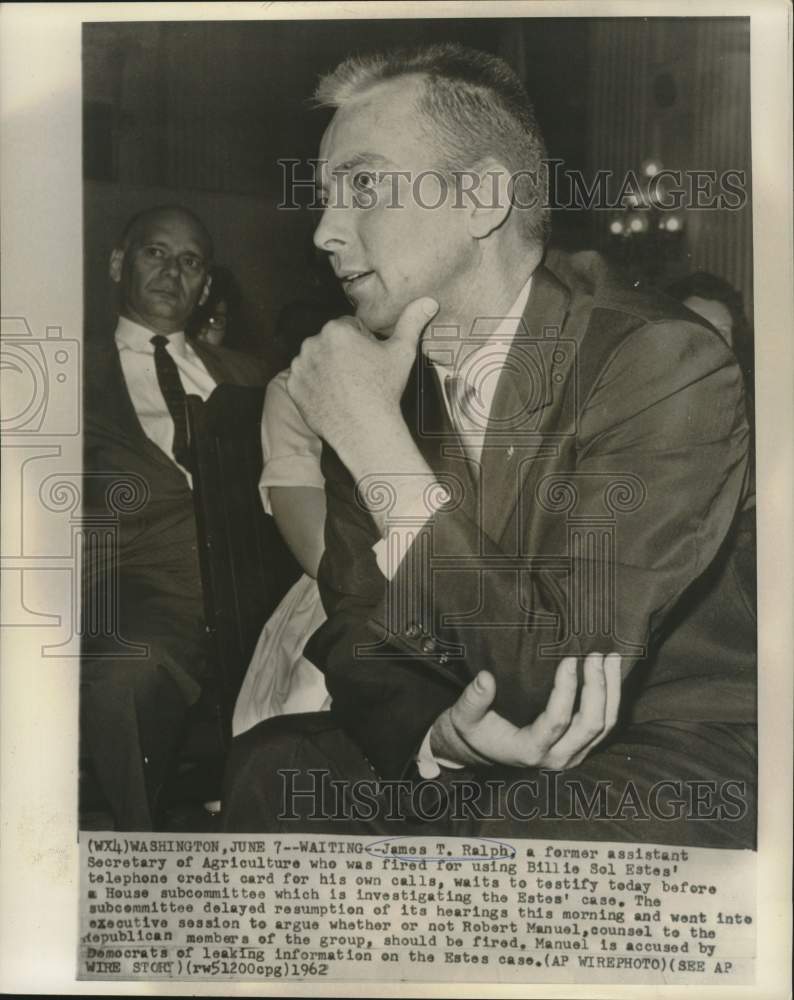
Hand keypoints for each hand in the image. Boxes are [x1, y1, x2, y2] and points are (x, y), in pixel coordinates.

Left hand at [286, 297, 437, 456]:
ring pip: (316, 360)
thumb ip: (411, 321)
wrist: (364, 428)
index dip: (362, 343)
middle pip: (330, 343)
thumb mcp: (402, 352)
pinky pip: (303, 380)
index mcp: (336, 330)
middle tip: (359, 376)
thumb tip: (428, 302)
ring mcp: (300, 367)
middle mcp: (312, 344)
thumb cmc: (383, 390)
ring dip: (327, 369)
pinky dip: (314, 386)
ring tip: (346, 387)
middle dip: (342, 354)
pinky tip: (332, 396)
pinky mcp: (293, 387)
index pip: (348, 328)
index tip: (369, 362)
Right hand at [429, 652, 621, 770]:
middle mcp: (557, 758)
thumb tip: (486, 678)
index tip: (570, 659)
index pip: (557, 721)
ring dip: (611, 691)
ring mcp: (573, 754)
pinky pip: (605, 726)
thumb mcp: (463, 717)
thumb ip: (472, 700)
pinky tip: (612, 673)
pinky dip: (612, 699)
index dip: (567, 690)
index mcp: (529, 751)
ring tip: (612, 659)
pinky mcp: (581, 747)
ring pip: (605, 726)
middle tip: (596, 655)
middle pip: (591, 725)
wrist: (481, 750)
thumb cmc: (473, 730)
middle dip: (598, 687)